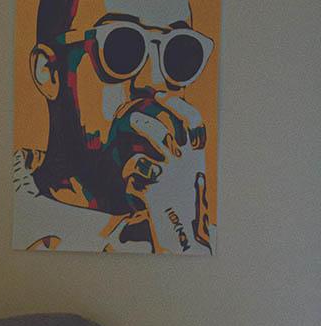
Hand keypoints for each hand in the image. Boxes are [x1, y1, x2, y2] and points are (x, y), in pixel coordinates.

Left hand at [119, 96, 211, 253]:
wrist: (183, 230)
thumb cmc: (182, 203)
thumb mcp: (187, 174)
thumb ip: (179, 156)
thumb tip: (163, 132)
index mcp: (196, 156)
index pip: (193, 123)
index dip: (178, 106)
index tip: (164, 95)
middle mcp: (184, 160)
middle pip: (166, 130)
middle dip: (150, 118)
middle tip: (135, 116)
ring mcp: (169, 171)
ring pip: (153, 140)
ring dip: (141, 128)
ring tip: (130, 125)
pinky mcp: (153, 185)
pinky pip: (135, 170)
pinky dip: (130, 176)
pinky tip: (132, 186)